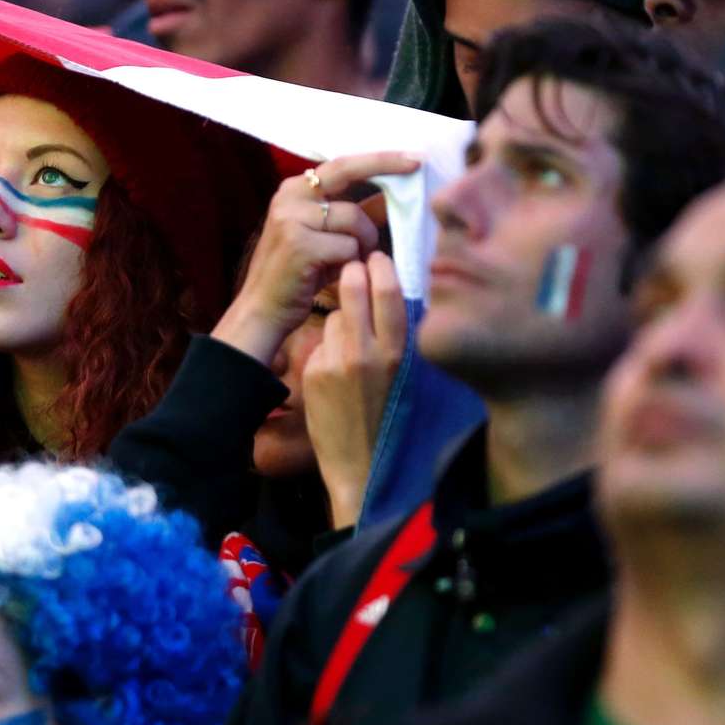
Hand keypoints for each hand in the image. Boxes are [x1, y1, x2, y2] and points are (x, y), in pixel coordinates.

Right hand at [211, 151, 418, 365]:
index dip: (379, 159)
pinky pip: (349, 247)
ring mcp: (292, 219)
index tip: (412, 157)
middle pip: (347, 172)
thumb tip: (393, 197)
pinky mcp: (299, 244)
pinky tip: (334, 274)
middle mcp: (289, 197)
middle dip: (385, 165)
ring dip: (364, 243)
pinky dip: (351, 263)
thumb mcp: (326, 236)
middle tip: (417, 165)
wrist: (263, 309)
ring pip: (355, 218)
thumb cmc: (300, 273)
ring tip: (350, 262)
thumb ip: (356, 215)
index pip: (342, 164)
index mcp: (295, 190)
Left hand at [302, 252, 406, 529]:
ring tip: (350, 336)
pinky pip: (320, 342)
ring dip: (339, 316)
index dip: (380, 267)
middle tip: (352, 269)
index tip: (377, 258)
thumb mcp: (410, 377)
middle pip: (354, 288)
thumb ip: (401, 338)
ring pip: (334, 315)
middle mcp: (369, 352)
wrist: (364, 466)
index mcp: (400, 352)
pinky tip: (335, 367)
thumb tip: (396, 297)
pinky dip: (326, 347)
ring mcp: (338, 360)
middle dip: (351, 273)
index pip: (389, 289)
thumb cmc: (395, 420)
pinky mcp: (314, 372)